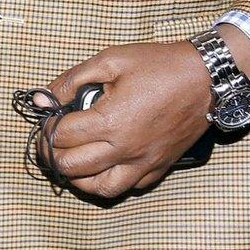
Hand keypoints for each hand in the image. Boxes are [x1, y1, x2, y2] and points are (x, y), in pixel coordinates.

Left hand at [37, 41, 215, 199]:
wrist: (207, 78)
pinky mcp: (160, 167)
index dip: (45, 128)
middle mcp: (126, 149)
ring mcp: (144, 162)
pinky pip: (129, 187)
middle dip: (52, 155)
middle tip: (48, 141)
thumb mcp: (109, 61)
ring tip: (70, 159)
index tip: (45, 119)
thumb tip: (42, 99)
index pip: (61, 137)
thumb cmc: (159, 65)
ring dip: (77, 177)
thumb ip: (70, 81)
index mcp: (110, 122)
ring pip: (99, 188)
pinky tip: (102, 164)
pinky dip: (108, 181)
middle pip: (72, 168)